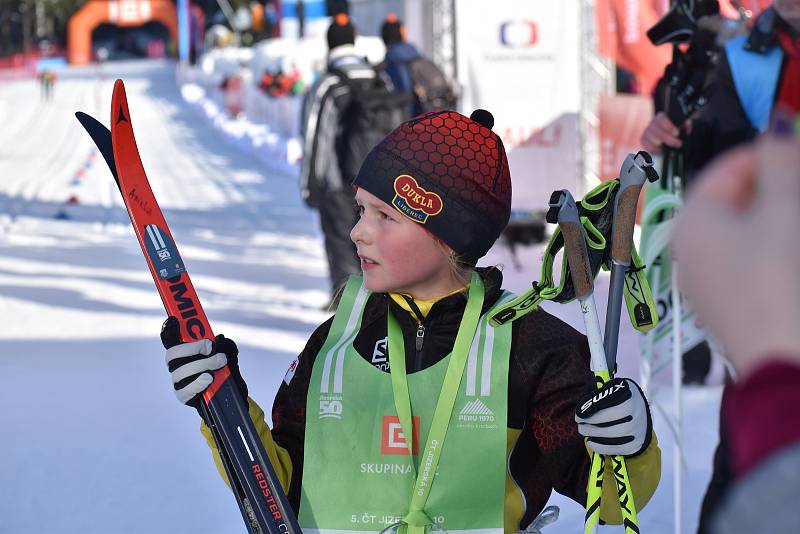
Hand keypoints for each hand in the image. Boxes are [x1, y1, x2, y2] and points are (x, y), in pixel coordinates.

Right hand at [160, 317, 247, 409]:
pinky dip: (197, 383)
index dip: (169, 328)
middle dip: (191, 348)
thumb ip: (226, 346)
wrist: (230, 397)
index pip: (172, 338)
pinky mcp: (183, 395)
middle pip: (172, 354)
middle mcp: (179, 365)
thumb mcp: (230, 356)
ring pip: (180, 371)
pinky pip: (184, 389)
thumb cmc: (226, 373)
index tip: (175, 318)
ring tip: (219, 363)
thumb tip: (220, 339)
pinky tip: (209, 379)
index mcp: (186, 352)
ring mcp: (179, 381)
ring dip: (202, 364)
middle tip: (209, 347)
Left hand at [575, 378, 651, 456]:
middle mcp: (636, 410)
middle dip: (590, 420)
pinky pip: (615, 447)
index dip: (591, 406)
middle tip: (579, 421)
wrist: (639, 416)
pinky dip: (599, 446)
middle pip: (610, 417)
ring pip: (612, 434)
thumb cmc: (617, 400)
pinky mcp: (636, 444)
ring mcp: (637, 429)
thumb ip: (596, 393)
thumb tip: (583, 406)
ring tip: (583, 430)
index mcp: (628, 392)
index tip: (579, 414)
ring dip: (592, 433)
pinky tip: (590, 441)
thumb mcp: (609, 389)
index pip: (608, 398)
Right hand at [641, 111, 682, 152]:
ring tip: (670, 147)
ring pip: (649, 137)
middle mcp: (652, 123)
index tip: (677, 133)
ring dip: (660, 144)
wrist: (673, 142)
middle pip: (654, 129)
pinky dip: (654, 149)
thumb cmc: (679, 134)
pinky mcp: (643, 141)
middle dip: (667, 138)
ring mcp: (646, 132)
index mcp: (661, 117)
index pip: (661, 118)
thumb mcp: (685, 128)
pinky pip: (646, 145)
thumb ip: (686, 125)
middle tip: (678, 144)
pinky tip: (662, 150)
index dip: (668, 126)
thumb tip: (687, 123)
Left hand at [672, 123, 799, 378]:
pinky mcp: (721, 302)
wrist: (778, 356)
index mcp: (691, 219)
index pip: (727, 167)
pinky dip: (769, 246)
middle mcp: (686, 246)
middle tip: (799, 185)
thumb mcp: (783, 211)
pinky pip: (744, 259)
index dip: (768, 154)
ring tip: (795, 216)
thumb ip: (780, 163)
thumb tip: (776, 121)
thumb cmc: (777, 277)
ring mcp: (701, 278)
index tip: (798, 150)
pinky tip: (789, 251)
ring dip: (775, 216)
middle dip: (775, 187)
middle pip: (733, 199)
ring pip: (741, 230)